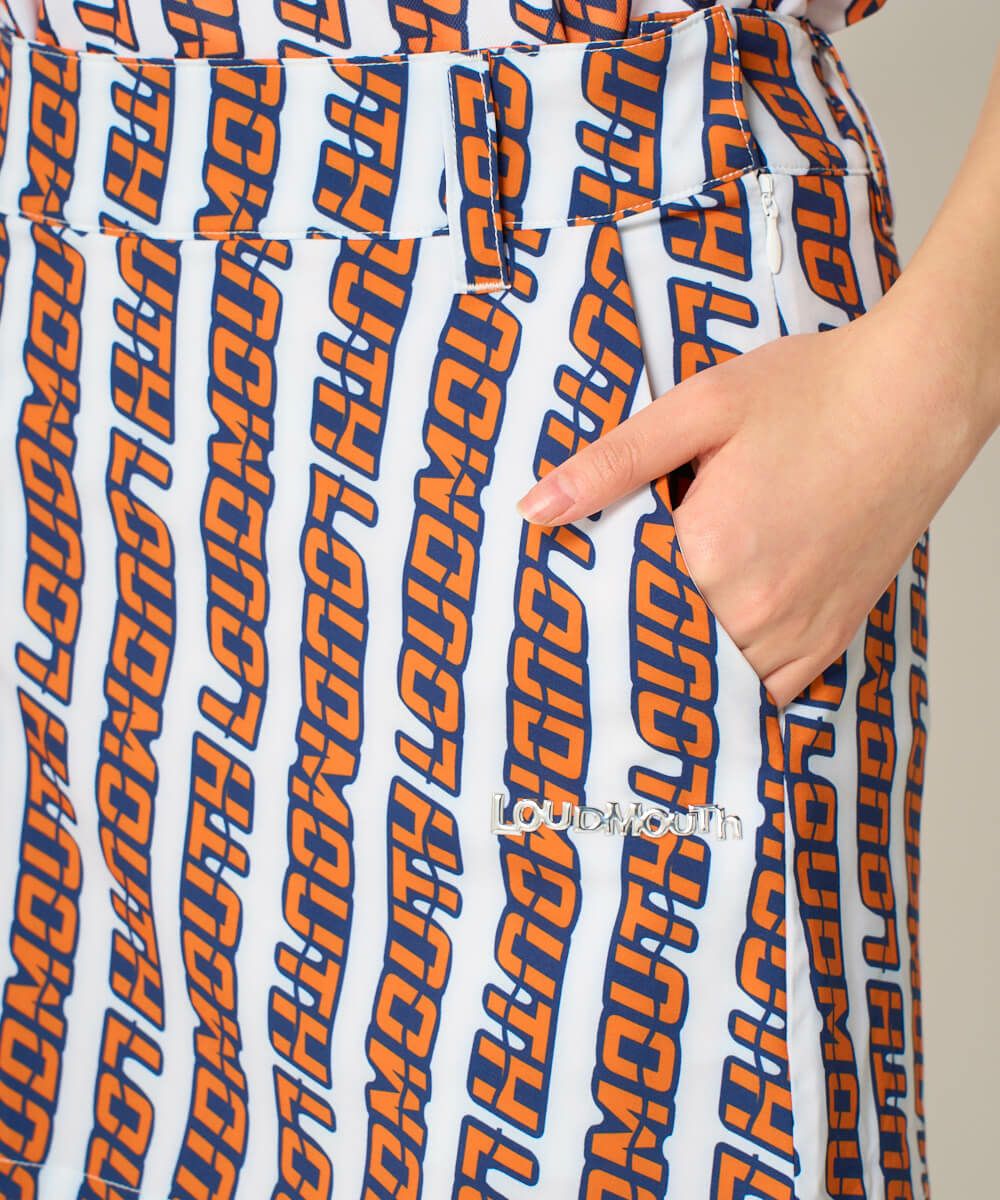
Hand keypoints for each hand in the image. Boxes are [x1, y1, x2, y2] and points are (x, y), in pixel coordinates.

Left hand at [514, 308, 989, 708]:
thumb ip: (614, 464)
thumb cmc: (817, 394)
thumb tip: (537, 508)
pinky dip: (742, 679)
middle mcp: (756, 606)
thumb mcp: (700, 408)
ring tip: (663, 633)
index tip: (572, 601)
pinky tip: (722, 648)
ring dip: (688, 662)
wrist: (916, 399)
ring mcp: (800, 629)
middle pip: (666, 650)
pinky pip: (773, 689)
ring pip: (719, 681)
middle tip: (610, 617)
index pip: (620, 606)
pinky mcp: (832, 634)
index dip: (593, 601)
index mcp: (711, 551)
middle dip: (636, 633)